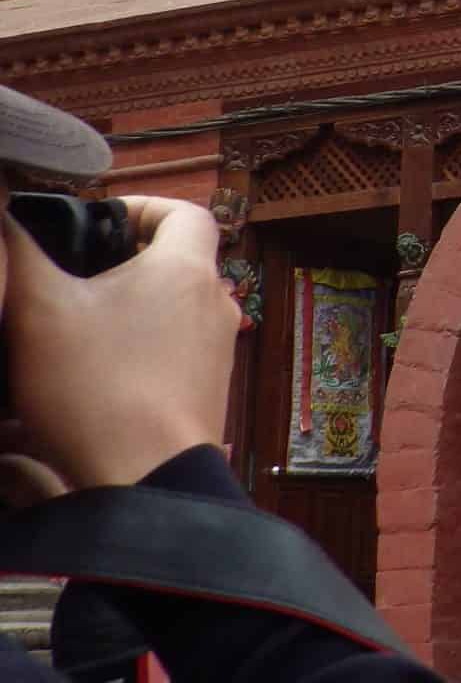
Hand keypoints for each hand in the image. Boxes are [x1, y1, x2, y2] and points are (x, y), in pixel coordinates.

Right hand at [3, 196, 238, 487]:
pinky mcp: (207, 389)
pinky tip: (96, 369)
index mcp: (186, 271)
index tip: (103, 219)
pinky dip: (141, 346)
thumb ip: (24, 254)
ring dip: (131, 307)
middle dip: (127, 261)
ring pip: (175, 308)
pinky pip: (176, 349)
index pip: (187, 213)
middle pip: (178, 261)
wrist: (144, 476)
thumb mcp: (39, 310)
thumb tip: (10, 217)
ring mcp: (217, 350)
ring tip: (77, 322)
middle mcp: (214, 304)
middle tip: (76, 274)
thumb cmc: (97, 388)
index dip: (146, 207)